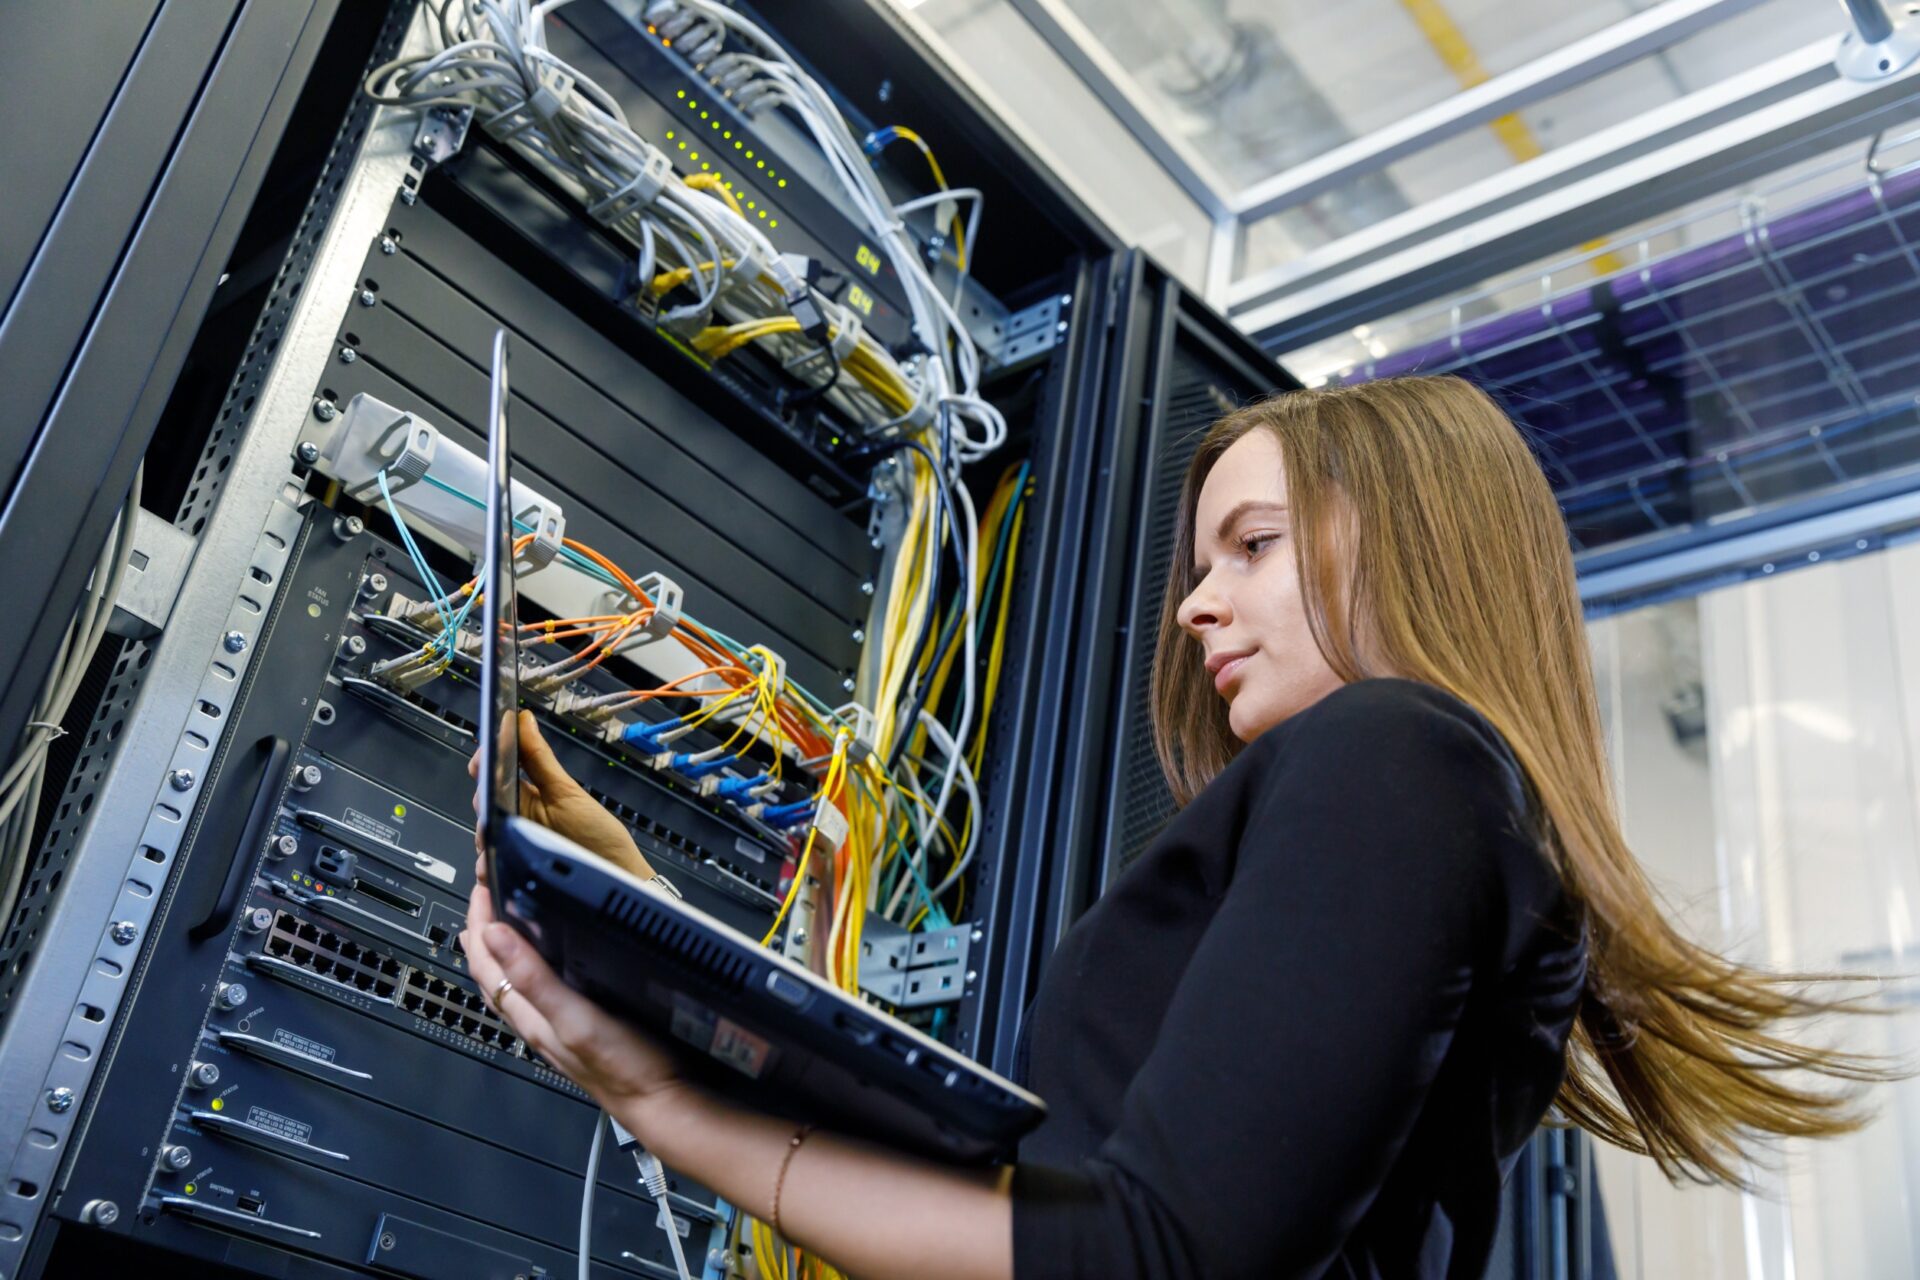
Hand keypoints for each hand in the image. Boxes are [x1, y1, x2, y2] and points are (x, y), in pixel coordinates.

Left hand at [462, 878, 687, 1108]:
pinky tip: (546, 971)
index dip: (479, 921)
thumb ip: (534, 979)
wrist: (661, 1102)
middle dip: (483, 934)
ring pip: (513, 987)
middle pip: (493, 974)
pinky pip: (539, 996)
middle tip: (485, 899)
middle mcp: (537, 1022)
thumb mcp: (575, 1018)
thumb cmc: (623, 1068)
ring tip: (500, 930)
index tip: (482, 887)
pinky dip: (531, 973)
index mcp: (530, 1016)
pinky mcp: (577, 1030)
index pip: (486, 962)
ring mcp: (556, 1028)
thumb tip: (496, 935)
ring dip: (502, 955)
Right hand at [469, 710, 651, 882]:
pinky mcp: (514, 873)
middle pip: (483, 805)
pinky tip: (494, 867)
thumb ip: (538, 758)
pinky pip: (491, 869)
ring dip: (486, 838)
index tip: (482, 761)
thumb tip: (522, 719)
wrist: (616, 875)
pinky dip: (489, 868)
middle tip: (492, 803)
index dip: (484, 763)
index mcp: (527, 795)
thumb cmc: (596, 834)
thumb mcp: (566, 791)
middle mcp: (515, 819)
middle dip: (483, 801)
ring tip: (495, 838)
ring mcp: (514, 846)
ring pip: (484, 837)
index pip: (494, 772)